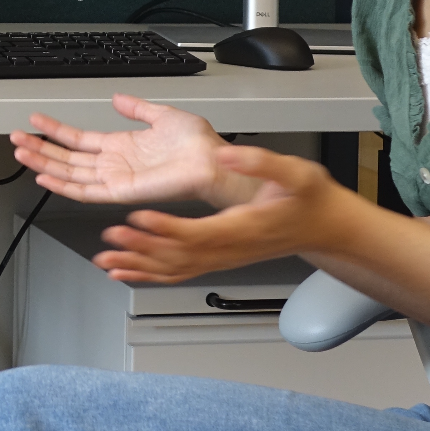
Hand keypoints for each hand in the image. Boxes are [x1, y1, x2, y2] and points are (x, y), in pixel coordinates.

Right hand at [10, 94, 258, 207]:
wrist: (211, 162)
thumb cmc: (196, 144)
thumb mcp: (162, 115)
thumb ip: (137, 108)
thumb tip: (118, 98)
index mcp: (121, 146)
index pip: (79, 140)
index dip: (55, 131)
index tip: (35, 121)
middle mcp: (114, 164)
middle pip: (67, 158)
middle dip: (40, 148)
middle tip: (16, 139)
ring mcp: (115, 178)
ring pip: (69, 173)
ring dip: (43, 162)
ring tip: (21, 152)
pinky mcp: (120, 191)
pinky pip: (85, 190)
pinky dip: (63, 183)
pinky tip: (44, 174)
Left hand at [92, 144, 354, 282]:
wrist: (323, 228)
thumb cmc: (309, 200)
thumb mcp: (293, 171)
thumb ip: (259, 162)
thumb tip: (225, 155)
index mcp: (242, 227)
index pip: (197, 233)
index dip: (165, 229)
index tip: (138, 218)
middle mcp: (228, 249)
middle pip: (177, 256)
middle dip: (141, 249)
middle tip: (109, 240)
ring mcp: (222, 258)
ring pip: (174, 270)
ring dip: (138, 266)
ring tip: (106, 261)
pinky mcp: (219, 260)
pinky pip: (180, 273)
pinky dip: (150, 275)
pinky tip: (127, 273)